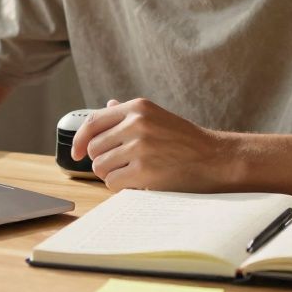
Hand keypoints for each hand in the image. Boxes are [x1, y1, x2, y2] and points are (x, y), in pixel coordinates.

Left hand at [70, 98, 233, 192]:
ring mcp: (140, 146)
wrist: (215, 158)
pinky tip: (139, 182)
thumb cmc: (186, 141)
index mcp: (138, 107)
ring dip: (112, 175)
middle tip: (122, 166)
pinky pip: (112, 182)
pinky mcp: (144, 170)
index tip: (77, 153)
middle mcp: (137, 123)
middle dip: (102, 160)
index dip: (79, 139)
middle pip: (94, 148)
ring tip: (133, 173)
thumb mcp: (158, 117)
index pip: (93, 122)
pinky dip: (121, 186)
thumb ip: (129, 114)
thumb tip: (108, 105)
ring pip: (100, 166)